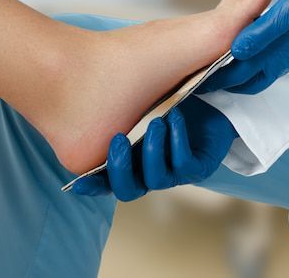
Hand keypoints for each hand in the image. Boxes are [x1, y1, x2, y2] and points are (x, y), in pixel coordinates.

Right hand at [70, 96, 237, 200]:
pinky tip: (175, 118)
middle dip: (120, 168)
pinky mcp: (198, 169)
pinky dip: (177, 140)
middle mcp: (148, 172)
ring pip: (156, 179)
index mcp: (131, 162)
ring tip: (156, 122)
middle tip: (119, 139)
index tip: (78, 181)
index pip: (106, 182)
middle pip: (127, 191)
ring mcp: (173, 174)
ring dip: (152, 150)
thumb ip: (118, 107)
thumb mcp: (140, 103)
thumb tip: (83, 98)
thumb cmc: (169, 100)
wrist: (211, 102)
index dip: (92, 185)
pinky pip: (183, 164)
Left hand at [199, 0, 288, 95]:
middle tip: (200, 78)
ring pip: (256, 72)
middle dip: (222, 80)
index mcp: (273, 52)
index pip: (235, 72)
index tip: (193, 80)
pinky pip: (268, 64)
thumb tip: (234, 50)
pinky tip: (247, 50)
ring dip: (236, 72)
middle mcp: (279, 59)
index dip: (214, 77)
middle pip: (244, 78)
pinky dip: (251, 63)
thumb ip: (261, 33)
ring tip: (217, 66)